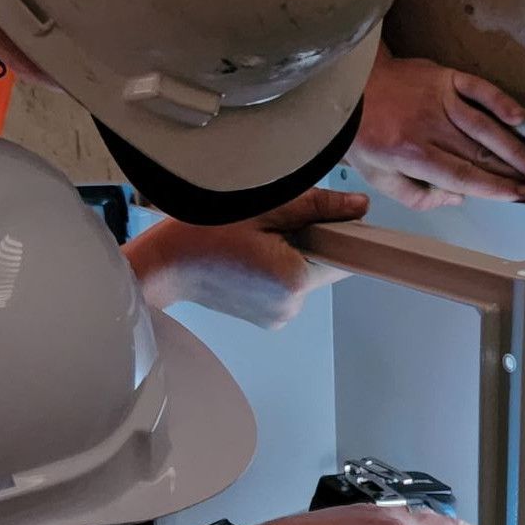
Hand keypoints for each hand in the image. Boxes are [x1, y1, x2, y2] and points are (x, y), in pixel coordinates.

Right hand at [125, 188, 366, 328]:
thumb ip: (318, 207)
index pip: (344, 256)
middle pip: (324, 266)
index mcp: (294, 280)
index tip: (313, 219)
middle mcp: (292, 306)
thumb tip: (359, 207)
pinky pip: (288, 287)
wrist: (164, 265)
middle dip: (309, 242)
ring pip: (305, 276)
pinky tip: (249, 258)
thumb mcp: (265, 207)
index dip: (335, 233)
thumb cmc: (205, 232)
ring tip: (254, 241)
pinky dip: (277, 270)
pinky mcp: (268, 318)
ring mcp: (280, 316)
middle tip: (271, 225)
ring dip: (292, 255)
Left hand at [352, 49, 524, 211]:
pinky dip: (499, 101)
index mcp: (411, 154)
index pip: (463, 175)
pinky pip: (477, 88)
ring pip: (485, 126)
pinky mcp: (443, 76)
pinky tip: (519, 118)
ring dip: (516, 147)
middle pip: (481, 154)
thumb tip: (459, 199)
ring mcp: (438, 98)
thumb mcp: (379, 177)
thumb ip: (418, 195)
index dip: (495, 187)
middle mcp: (429, 126)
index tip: (520, 195)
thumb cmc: (364, 136)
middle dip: (517, 172)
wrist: (347, 85)